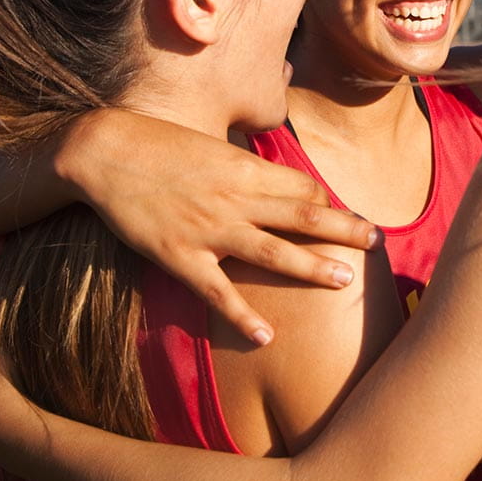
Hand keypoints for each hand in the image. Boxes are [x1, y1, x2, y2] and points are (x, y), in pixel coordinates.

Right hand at [59, 109, 381, 345]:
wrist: (103, 152)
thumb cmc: (157, 144)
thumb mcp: (210, 145)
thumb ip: (242, 166)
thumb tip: (270, 177)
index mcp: (245, 168)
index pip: (302, 188)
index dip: (327, 202)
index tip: (345, 215)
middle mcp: (236, 199)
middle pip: (304, 216)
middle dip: (345, 228)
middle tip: (378, 240)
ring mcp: (209, 229)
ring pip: (274, 252)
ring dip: (313, 267)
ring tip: (347, 280)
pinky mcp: (179, 255)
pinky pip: (218, 292)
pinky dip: (244, 316)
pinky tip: (267, 336)